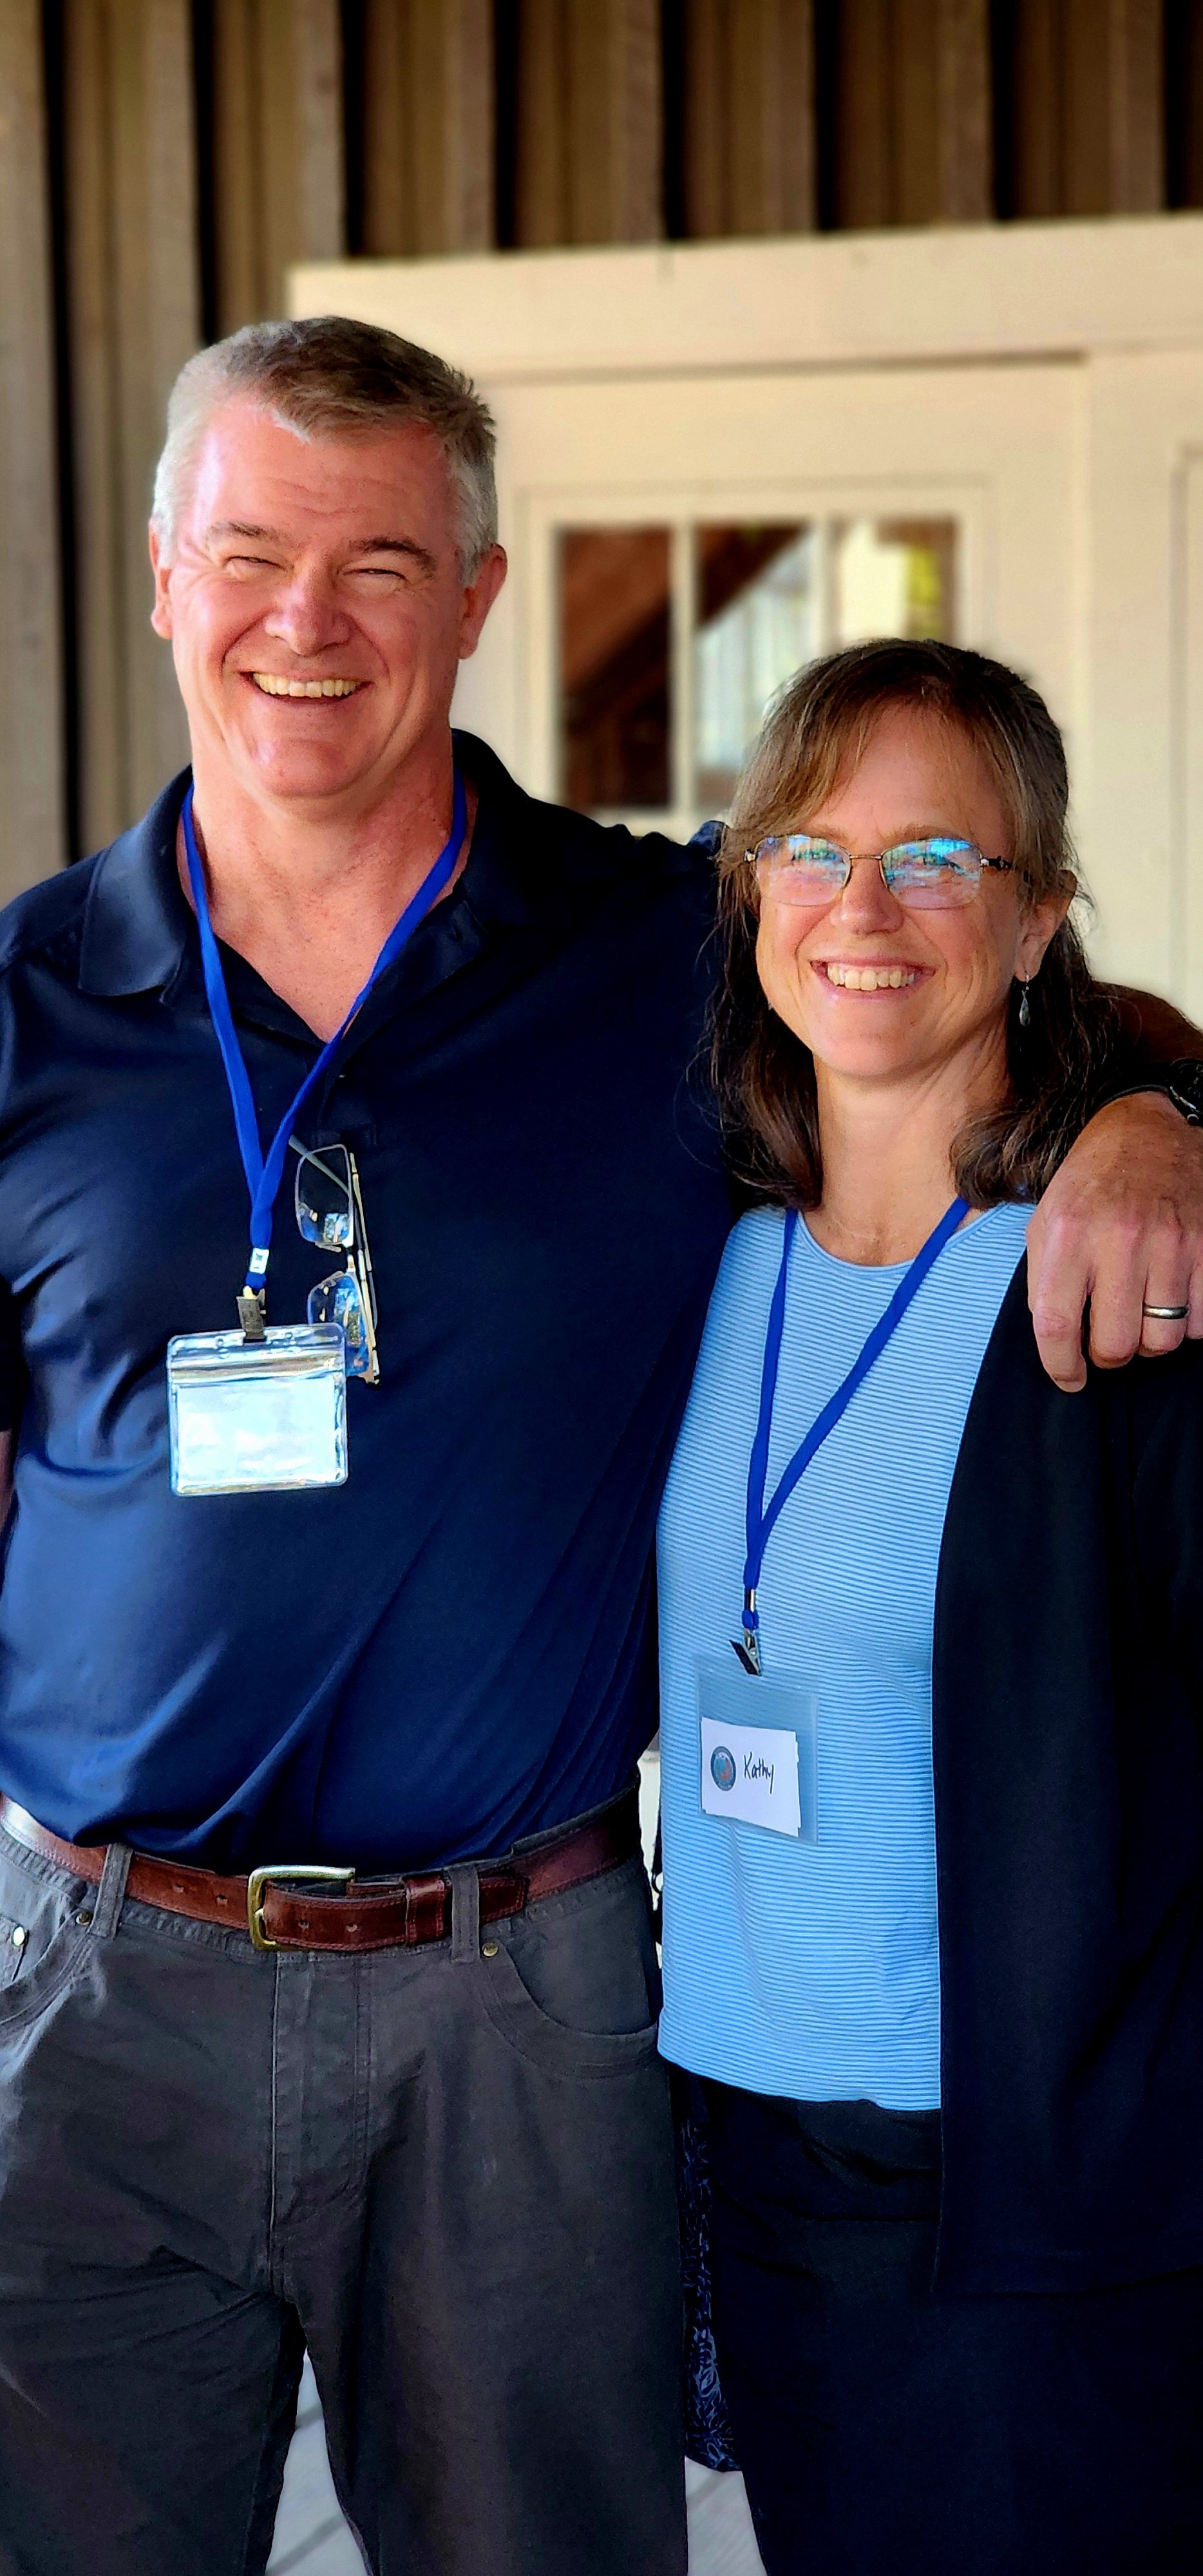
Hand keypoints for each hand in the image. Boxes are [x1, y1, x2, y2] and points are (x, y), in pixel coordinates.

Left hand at [1026, 1094, 1202, 1391]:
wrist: (1144, 1131)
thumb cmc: (1090, 1183)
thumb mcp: (1046, 1221)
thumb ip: (1043, 1281)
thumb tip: (1056, 1341)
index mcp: (1069, 1233)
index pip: (1057, 1326)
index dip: (1060, 1366)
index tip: (1068, 1378)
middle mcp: (1120, 1239)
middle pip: (1116, 1344)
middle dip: (1108, 1356)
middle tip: (1106, 1341)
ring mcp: (1170, 1244)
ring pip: (1162, 1340)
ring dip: (1149, 1341)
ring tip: (1139, 1315)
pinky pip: (1200, 1321)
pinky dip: (1186, 1323)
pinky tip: (1170, 1299)